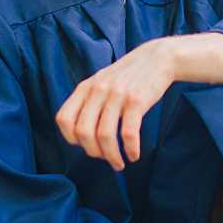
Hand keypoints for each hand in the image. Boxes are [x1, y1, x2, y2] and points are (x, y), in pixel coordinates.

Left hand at [55, 38, 178, 170]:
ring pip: (105, 136)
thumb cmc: (130, 76)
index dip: (70, 138)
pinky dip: (130, 149)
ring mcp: (117, 95)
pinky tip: (134, 155)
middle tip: (105, 158)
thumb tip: (83, 135)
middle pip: (84, 132)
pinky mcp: (137, 101)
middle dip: (93, 152)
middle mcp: (98, 91)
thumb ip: (90, 101)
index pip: (64, 119)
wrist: (158, 58)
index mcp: (85, 88)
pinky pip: (128, 133)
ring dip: (112, 156)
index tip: (85, 145)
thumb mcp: (102, 82)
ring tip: (120, 164)